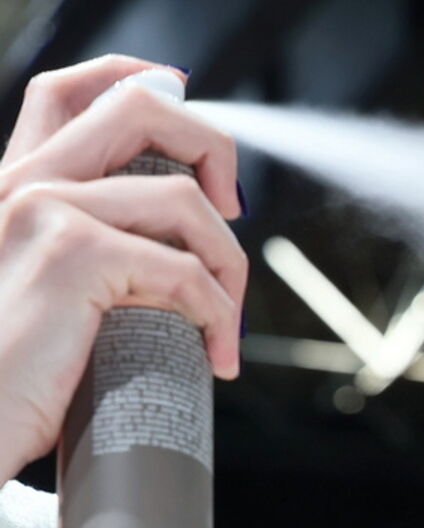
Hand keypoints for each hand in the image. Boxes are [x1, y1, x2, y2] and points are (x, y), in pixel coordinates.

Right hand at [0, 56, 245, 480]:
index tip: (194, 129)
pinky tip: (216, 356)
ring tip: (226, 322)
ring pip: (187, 201)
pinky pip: (187, 272)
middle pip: (141, 107)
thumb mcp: (47, 295)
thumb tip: (175, 243)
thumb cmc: (13, 381)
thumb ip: (89, 251)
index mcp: (13, 186)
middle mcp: (22, 184)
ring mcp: (44, 211)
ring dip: (230, 265)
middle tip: (235, 215)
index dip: (142, 86)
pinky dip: (219, 316)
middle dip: (213, 147)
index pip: (69, 93)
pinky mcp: (72, 256)